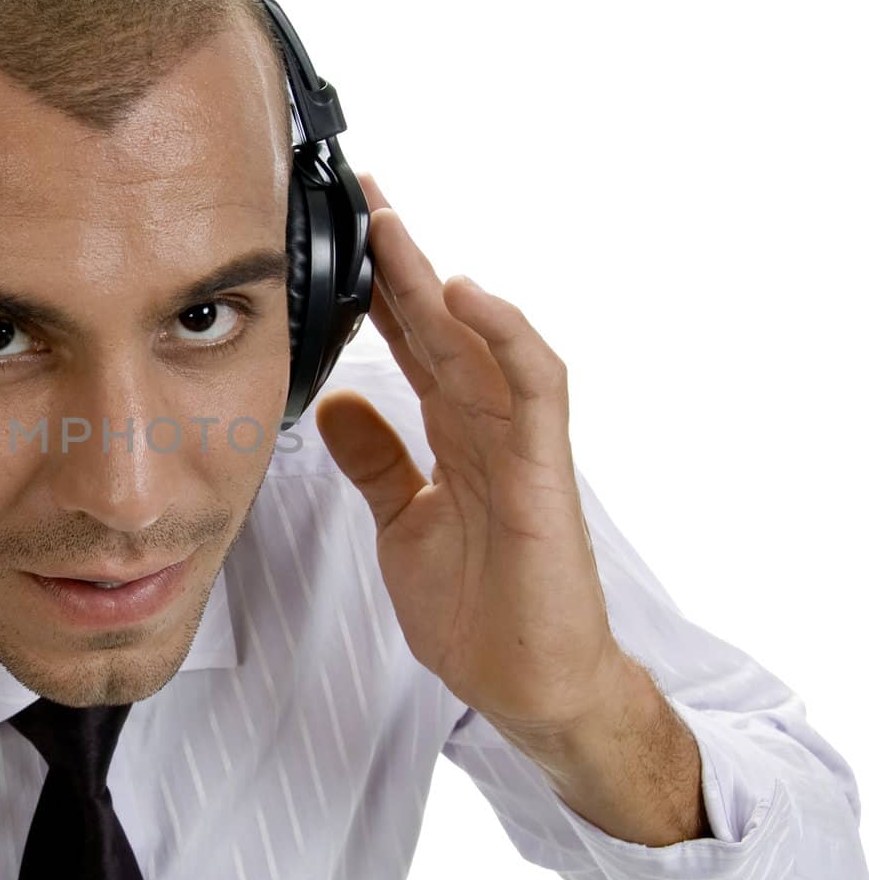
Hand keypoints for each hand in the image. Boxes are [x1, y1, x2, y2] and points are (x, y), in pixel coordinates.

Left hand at [315, 175, 624, 743]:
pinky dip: (504, 337)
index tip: (334, 238)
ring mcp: (520, 445)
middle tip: (360, 195)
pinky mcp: (544, 475)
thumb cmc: (480, 609)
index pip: (412, 343)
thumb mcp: (404, 522)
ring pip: (481, 340)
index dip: (376, 290)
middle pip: (442, 326)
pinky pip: (534, 388)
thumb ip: (378, 461)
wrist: (528, 684)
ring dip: (437, 280)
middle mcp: (488, 426)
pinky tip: (467, 296)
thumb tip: (338, 405)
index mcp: (455, 434)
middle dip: (401, 260)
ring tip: (393, 225)